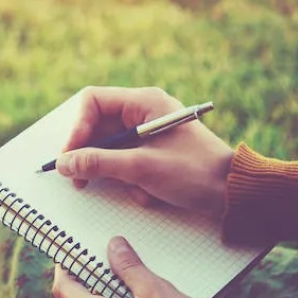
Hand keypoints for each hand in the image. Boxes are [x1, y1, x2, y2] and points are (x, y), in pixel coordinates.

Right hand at [56, 86, 233, 218]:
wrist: (234, 194)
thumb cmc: (194, 172)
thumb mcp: (140, 168)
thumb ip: (97, 163)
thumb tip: (63, 163)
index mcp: (143, 102)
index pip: (92, 102)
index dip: (76, 129)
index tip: (69, 156)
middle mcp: (142, 113)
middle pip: (96, 128)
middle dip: (90, 157)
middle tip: (79, 181)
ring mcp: (146, 134)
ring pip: (108, 151)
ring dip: (114, 174)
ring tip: (133, 189)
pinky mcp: (150, 154)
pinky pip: (124, 164)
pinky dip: (129, 182)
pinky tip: (148, 193)